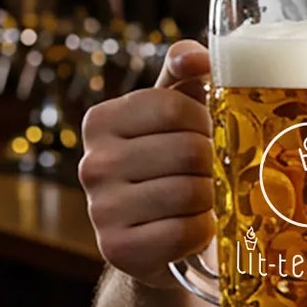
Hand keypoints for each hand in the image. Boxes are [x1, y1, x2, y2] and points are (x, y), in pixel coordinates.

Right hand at [79, 39, 214, 289]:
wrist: (159, 235)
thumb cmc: (174, 159)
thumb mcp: (177, 109)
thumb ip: (185, 71)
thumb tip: (197, 56)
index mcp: (102, 120)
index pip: (173, 108)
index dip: (205, 121)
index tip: (207, 132)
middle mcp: (92, 164)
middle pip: (187, 151)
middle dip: (213, 162)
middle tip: (212, 170)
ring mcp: (100, 210)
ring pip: (190, 192)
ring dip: (212, 197)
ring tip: (205, 197)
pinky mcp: (118, 249)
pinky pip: (184, 233)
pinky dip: (203, 230)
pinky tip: (195, 225)